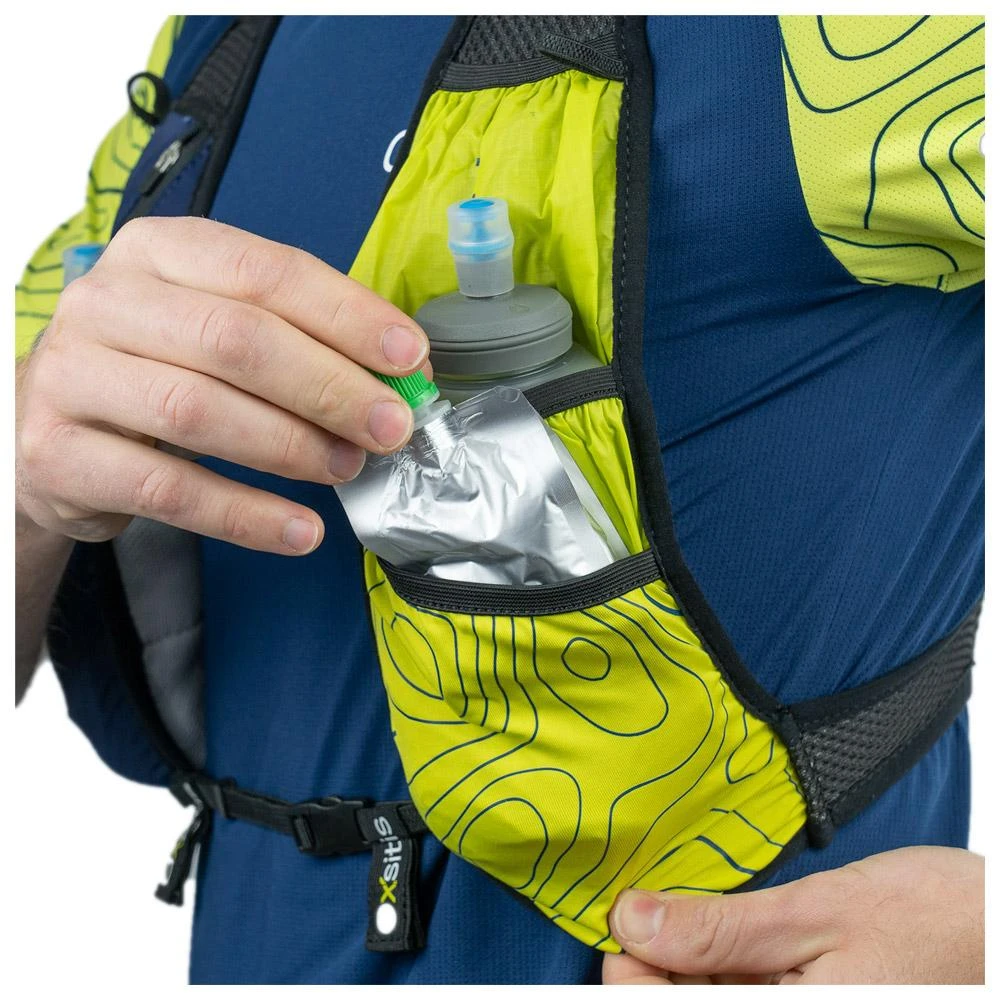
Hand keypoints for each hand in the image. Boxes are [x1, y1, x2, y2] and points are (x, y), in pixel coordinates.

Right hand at [16, 216, 429, 554]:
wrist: (52, 428)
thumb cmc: (158, 368)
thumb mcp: (215, 328)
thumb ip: (298, 336)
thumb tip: (399, 370)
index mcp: (157, 252)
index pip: (265, 270)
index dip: (346, 314)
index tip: (410, 357)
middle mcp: (105, 301)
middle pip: (237, 340)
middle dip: (329, 386)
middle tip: (390, 427)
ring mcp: (72, 375)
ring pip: (200, 411)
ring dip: (292, 447)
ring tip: (348, 469)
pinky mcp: (57, 454)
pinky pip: (169, 490)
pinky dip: (247, 515)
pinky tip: (302, 531)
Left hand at [603, 846, 983, 984]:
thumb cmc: (930, 919)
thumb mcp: (815, 913)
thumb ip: (718, 929)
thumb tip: (628, 921)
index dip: (626, 967)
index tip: (629, 914)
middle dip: (658, 960)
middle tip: (665, 901)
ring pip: (708, 999)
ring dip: (691, 963)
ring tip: (705, 911)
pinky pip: (744, 994)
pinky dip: (725, 968)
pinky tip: (736, 930)